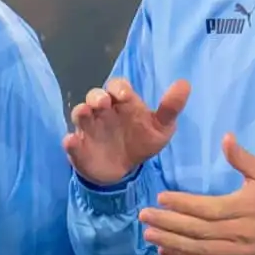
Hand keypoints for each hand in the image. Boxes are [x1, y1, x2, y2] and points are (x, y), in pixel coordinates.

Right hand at [63, 78, 190, 185]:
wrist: (125, 170)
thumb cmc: (142, 141)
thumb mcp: (161, 128)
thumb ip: (170, 108)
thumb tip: (185, 84)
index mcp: (123, 103)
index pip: (117, 86)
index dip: (118, 88)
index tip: (125, 97)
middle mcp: (103, 111)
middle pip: (95, 95)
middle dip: (97, 96)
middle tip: (103, 103)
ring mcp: (89, 128)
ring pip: (79, 113)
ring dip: (81, 111)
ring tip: (86, 114)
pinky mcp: (79, 147)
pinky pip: (70, 142)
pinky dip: (70, 142)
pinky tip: (72, 142)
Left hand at [139, 134, 254, 254]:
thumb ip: (242, 158)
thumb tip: (225, 137)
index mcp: (243, 208)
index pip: (206, 208)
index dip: (181, 204)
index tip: (161, 197)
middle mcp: (238, 232)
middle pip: (197, 230)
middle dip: (168, 224)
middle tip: (144, 217)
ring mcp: (237, 253)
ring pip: (199, 251)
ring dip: (171, 244)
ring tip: (149, 236)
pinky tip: (167, 254)